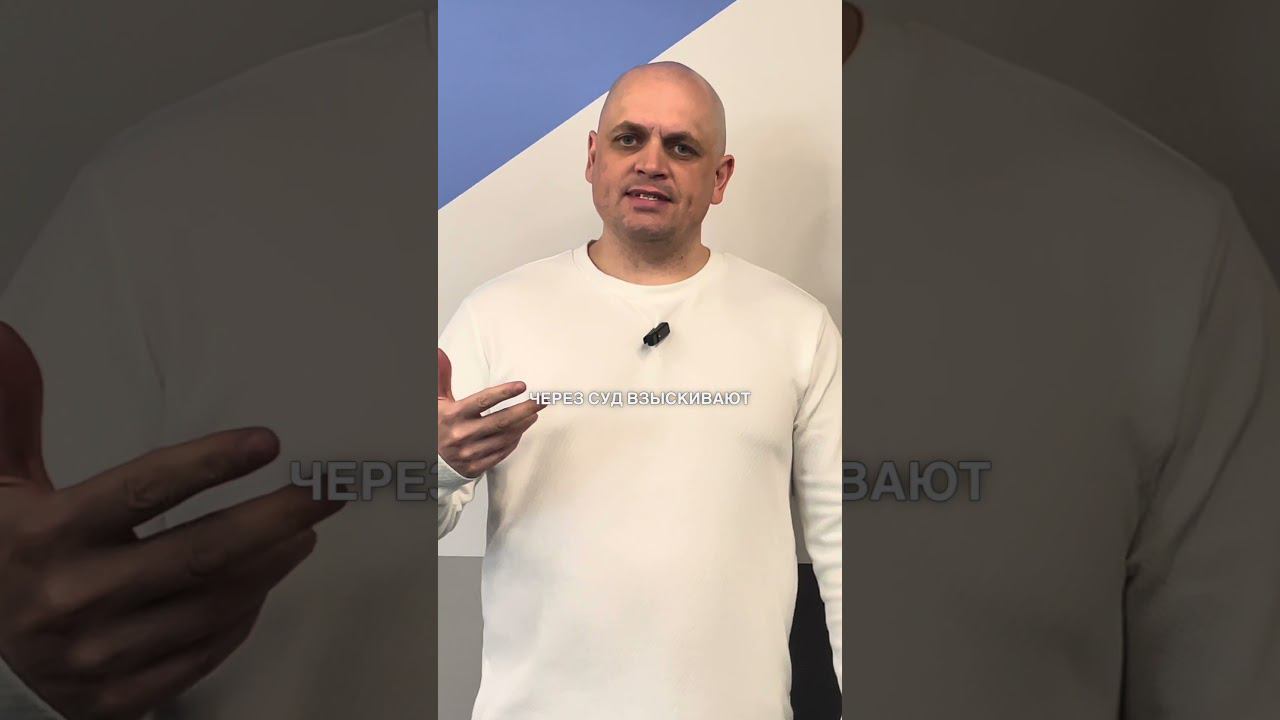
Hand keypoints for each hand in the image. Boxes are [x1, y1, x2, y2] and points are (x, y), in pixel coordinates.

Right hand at [0, 322, 345, 719]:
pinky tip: (262, 582)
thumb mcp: (0, 491)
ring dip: (272, 563)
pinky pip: (206, 652)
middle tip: (329, 489)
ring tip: (304, 530)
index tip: (267, 440)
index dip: (209, 463)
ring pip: (215, 604)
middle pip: (201, 551)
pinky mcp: (120, 697)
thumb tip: (10, 341)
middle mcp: (75, 597)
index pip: (143, 490)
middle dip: (278, 516)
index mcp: (48, 537)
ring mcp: (100, 654)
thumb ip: (13, 418)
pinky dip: (243, 615)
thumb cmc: (6, 563)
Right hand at [437, 348, 545, 478]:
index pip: (483, 401)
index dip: (504, 392)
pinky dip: (513, 441)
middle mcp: (462, 435)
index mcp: (453, 415)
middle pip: (501, 421)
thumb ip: (440, 377)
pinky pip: (501, 453)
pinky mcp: (475, 467)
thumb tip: (440, 353)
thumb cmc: (435, 426)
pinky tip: (520, 431)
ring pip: (504, 438)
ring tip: (533, 414)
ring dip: (522, 425)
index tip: (522, 386)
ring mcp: (469, 453)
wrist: (425, 460)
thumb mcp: (435, 402)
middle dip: (525, 409)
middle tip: (541, 401)